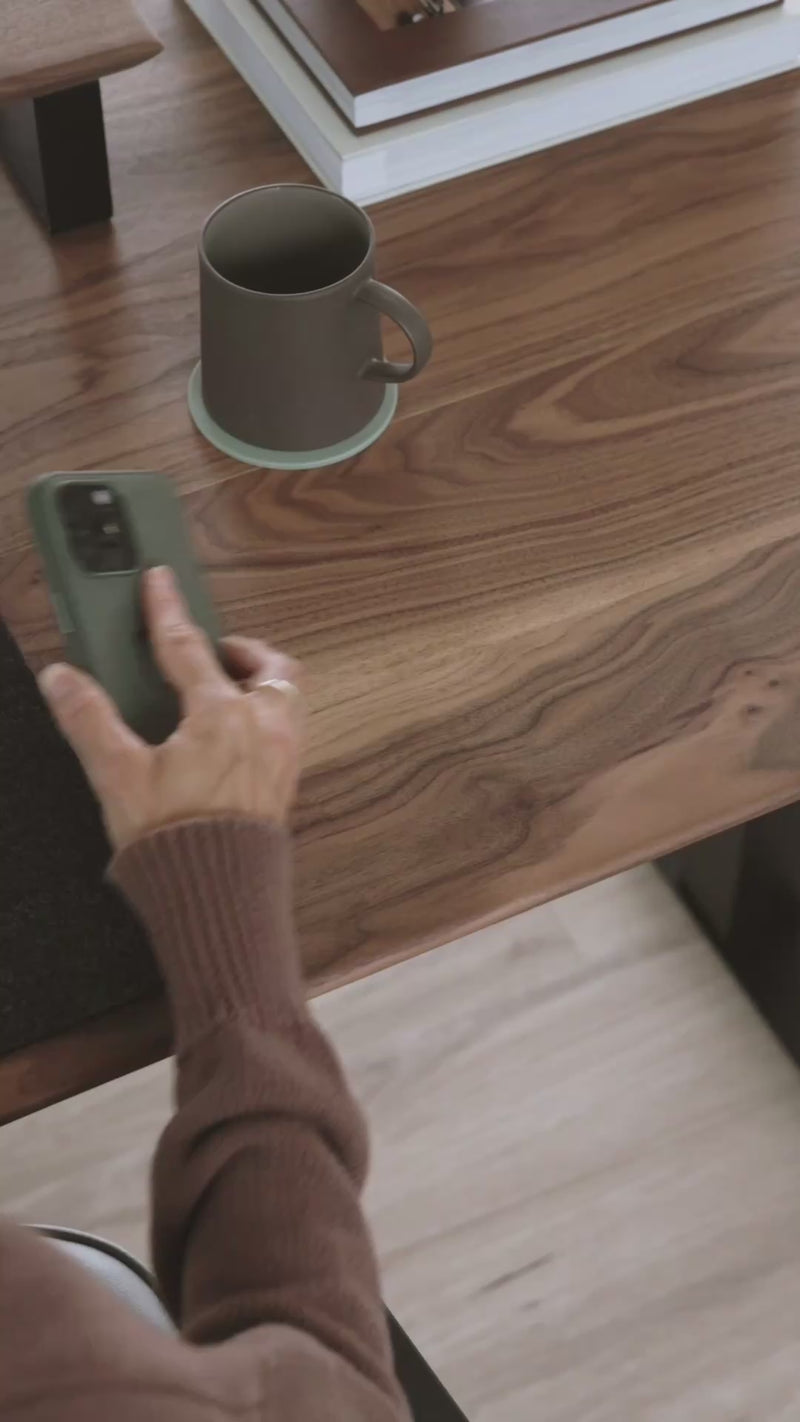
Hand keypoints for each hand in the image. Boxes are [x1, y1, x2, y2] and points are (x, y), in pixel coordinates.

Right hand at [38, 566, 302, 849]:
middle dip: (243, 648)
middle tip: (213, 646)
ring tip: (229, 684)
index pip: (187, 647)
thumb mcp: (118, 775)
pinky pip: (290, 729)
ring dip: (263, 680)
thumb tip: (63, 680)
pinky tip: (241, 733)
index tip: (160, 580)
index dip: (167, 610)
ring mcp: (283, 755)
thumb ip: (90, 720)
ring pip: (288, 696)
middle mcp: (263, 727)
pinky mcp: (287, 783)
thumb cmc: (175, 839)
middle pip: (270, 666)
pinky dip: (269, 714)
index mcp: (222, 715)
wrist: (217, 894)